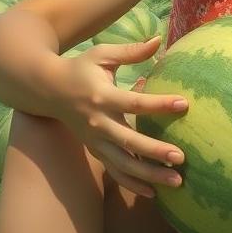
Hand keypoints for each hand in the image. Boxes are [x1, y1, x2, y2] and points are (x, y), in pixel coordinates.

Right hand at [56, 36, 188, 198]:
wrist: (47, 90)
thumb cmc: (80, 68)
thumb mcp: (102, 55)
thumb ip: (132, 51)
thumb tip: (159, 40)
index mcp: (102, 96)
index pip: (135, 103)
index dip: (159, 104)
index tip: (184, 104)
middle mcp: (98, 122)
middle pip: (130, 141)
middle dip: (155, 151)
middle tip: (181, 158)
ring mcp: (96, 141)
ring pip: (123, 164)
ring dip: (149, 175)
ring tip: (176, 181)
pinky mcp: (95, 151)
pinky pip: (114, 172)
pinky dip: (132, 184)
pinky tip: (154, 192)